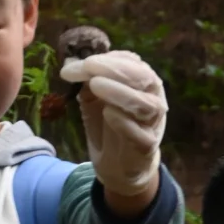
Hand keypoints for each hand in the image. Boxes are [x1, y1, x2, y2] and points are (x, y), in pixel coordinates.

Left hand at [60, 50, 166, 200]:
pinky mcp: (146, 146)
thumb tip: (71, 61)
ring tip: (95, 84)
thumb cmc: (108, 126)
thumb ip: (86, 81)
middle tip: (88, 65)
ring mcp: (152, 124)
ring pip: (146, 104)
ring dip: (120, 92)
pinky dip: (125, 122)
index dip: (107, 59)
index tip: (80, 63)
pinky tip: (108, 113)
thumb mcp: (94, 100)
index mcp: (142, 82)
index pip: (130, 63)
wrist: (119, 165)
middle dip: (114, 68)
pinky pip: (140, 134)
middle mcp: (153, 98)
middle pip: (143, 78)